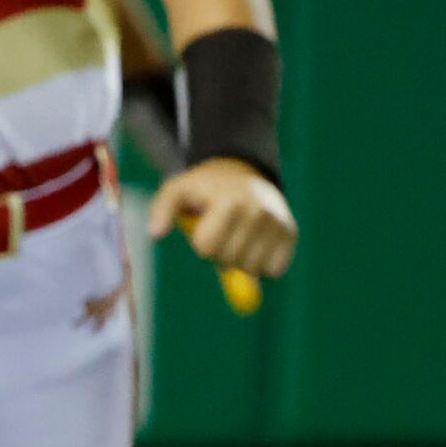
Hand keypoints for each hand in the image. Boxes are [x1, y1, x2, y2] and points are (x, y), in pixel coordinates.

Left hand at [149, 157, 296, 278]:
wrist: (244, 176)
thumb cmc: (205, 188)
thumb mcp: (177, 189)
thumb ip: (162, 209)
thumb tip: (155, 234)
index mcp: (230, 202)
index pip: (207, 248)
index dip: (200, 243)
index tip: (204, 226)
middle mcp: (260, 213)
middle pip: (229, 260)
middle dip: (219, 252)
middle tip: (222, 230)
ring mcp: (279, 224)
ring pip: (253, 269)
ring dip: (240, 260)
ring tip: (237, 236)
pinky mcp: (291, 235)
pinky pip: (274, 270)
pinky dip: (262, 264)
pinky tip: (254, 244)